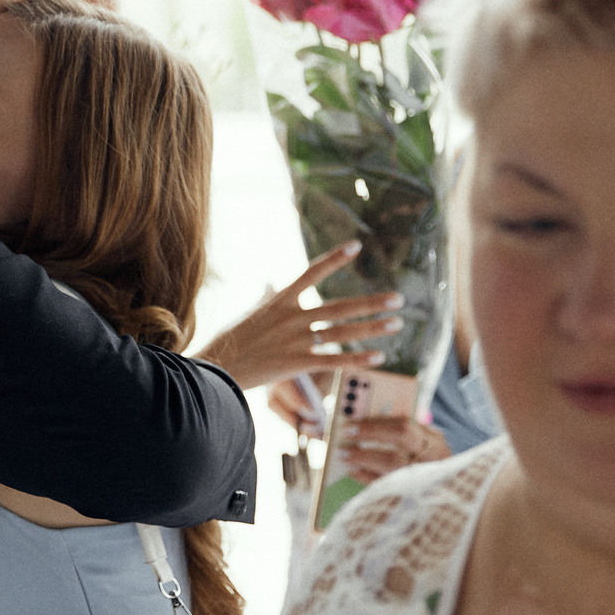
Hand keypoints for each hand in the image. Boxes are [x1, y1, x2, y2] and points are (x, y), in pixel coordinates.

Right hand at [194, 242, 402, 390]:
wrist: (215, 368)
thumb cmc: (229, 342)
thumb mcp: (248, 313)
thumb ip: (265, 297)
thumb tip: (270, 283)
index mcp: (279, 301)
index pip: (311, 272)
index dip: (334, 258)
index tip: (356, 246)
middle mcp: (291, 317)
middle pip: (339, 307)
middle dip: (371, 303)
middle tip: (398, 299)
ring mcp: (296, 340)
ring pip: (342, 332)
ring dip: (372, 328)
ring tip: (396, 323)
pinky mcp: (296, 364)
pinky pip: (333, 361)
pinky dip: (357, 360)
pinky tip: (378, 357)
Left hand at [266, 381, 449, 481]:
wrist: (449, 499)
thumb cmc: (428, 464)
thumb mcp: (424, 445)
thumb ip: (404, 433)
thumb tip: (366, 421)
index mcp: (435, 441)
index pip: (404, 425)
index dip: (376, 424)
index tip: (352, 423)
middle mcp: (433, 457)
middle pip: (400, 439)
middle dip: (370, 434)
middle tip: (345, 433)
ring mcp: (425, 477)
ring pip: (393, 464)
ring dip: (364, 457)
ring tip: (344, 454)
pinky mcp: (413, 495)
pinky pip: (386, 485)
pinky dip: (366, 477)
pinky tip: (353, 471)